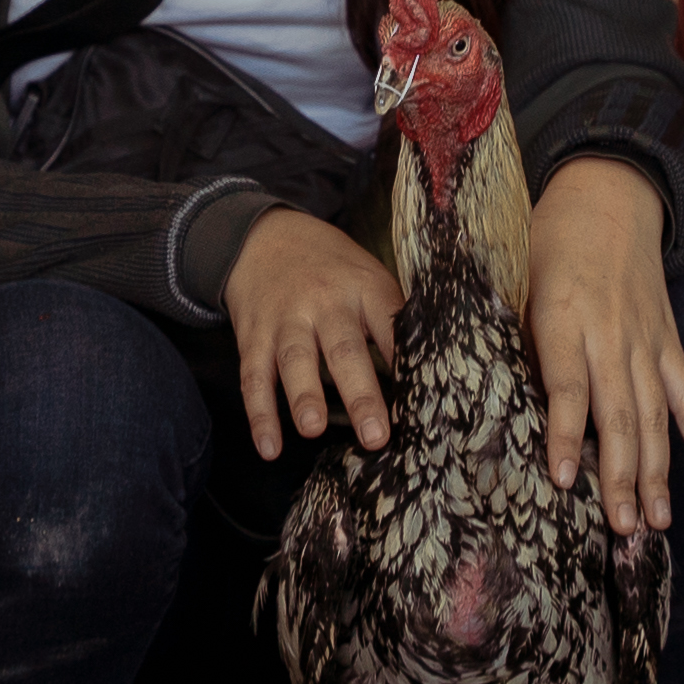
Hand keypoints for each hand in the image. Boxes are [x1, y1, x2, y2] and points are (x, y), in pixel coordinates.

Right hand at [227, 207, 402, 458]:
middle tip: (375, 434)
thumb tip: (430, 371)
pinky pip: (253, 377)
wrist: (264, 236)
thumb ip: (391, 317)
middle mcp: (324, 303)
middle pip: (344, 350)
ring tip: (313, 428)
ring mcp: (286, 320)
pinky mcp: (253, 337)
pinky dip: (259, 414)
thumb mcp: (368, 276)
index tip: (423, 398)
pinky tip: (269, 446)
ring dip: (303, 396)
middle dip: (360, 393)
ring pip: (294, 360)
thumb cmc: (331, 268)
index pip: (390, 323)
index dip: (406, 359)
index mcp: (364, 288)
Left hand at [524, 158, 683, 536]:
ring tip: (655, 521)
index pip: (566, 385)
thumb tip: (502, 408)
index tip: (564, 481)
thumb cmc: (548, 244)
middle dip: (620, 475)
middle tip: (621, 526)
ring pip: (655, 414)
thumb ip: (518, 344)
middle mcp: (611, 333)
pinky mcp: (669, 340)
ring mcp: (647, 339)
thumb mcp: (516, 284)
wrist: (609, 196)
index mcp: (564, 317)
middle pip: (618, 413)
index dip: (564, 434)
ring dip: (657, 471)